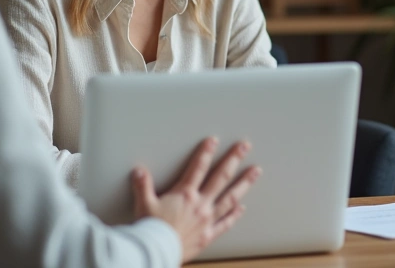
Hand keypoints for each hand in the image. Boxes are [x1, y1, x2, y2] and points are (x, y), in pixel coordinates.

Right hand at [131, 137, 261, 261]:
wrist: (157, 253)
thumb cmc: (151, 230)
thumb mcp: (144, 204)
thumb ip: (143, 185)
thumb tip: (139, 171)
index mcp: (185, 194)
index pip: (198, 167)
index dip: (206, 152)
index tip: (214, 141)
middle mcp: (200, 204)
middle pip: (221, 177)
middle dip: (233, 159)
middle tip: (245, 147)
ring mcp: (207, 219)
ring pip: (230, 197)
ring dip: (244, 183)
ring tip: (255, 172)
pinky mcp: (208, 235)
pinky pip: (226, 223)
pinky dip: (235, 215)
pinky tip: (242, 207)